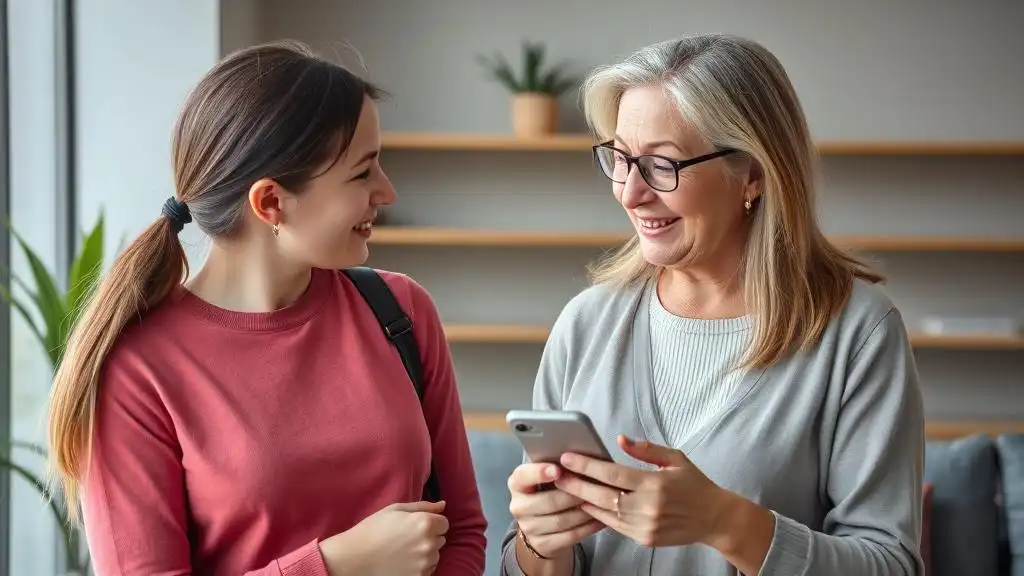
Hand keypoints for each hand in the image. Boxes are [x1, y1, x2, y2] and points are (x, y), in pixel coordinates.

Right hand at [319, 500, 448, 575]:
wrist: (355, 558)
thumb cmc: (373, 530)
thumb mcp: (396, 510)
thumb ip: (423, 506)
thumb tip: (442, 505)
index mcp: (425, 523)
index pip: (444, 523)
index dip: (431, 523)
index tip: (417, 526)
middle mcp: (429, 543)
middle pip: (440, 539)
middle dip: (429, 537)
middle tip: (407, 539)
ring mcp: (425, 563)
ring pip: (435, 556)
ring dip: (425, 553)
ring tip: (404, 551)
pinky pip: (428, 570)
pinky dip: (420, 567)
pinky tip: (403, 562)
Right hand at [508, 462, 603, 558]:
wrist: (540, 527)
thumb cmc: (547, 490)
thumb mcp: (545, 476)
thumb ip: (556, 466)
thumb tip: (578, 458)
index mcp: (516, 484)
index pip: (523, 476)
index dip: (539, 473)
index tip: (557, 469)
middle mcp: (518, 506)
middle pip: (548, 501)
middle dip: (573, 494)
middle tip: (593, 487)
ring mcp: (529, 528)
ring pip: (561, 520)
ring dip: (584, 511)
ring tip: (601, 502)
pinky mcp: (542, 544)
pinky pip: (569, 536)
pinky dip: (587, 527)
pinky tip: (600, 519)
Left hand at [554, 436, 737, 547]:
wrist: (715, 519)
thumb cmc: (695, 484)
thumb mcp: (675, 458)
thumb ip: (646, 449)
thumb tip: (620, 439)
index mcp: (655, 483)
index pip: (613, 474)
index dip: (587, 465)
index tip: (568, 457)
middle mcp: (648, 507)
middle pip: (602, 495)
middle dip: (576, 484)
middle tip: (557, 474)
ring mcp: (645, 526)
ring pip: (604, 513)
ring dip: (582, 501)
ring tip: (564, 488)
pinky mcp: (644, 538)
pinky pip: (614, 526)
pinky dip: (597, 515)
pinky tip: (585, 504)